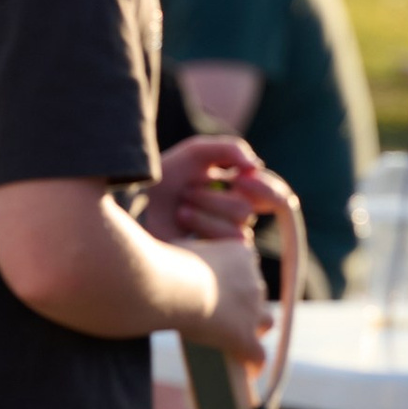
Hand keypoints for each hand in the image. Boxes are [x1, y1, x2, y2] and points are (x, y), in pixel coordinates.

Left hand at [146, 135, 293, 247]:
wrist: (134, 205)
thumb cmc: (163, 180)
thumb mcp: (195, 153)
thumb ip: (229, 149)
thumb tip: (257, 166)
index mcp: (237, 194)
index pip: (273, 194)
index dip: (266, 186)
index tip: (241, 176)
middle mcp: (234, 219)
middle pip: (248, 206)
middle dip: (214, 195)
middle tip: (186, 191)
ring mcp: (226, 241)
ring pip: (241, 219)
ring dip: (205, 208)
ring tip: (179, 208)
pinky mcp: (218, 259)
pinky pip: (232, 239)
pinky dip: (203, 223)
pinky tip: (180, 220)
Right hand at [180, 231, 274, 361]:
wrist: (169, 286)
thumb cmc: (163, 263)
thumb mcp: (177, 246)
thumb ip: (186, 249)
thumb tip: (172, 249)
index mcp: (239, 254)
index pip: (246, 263)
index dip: (236, 275)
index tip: (224, 282)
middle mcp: (252, 279)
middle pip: (256, 292)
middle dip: (245, 302)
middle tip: (227, 312)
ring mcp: (252, 310)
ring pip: (265, 321)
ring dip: (255, 328)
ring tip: (242, 339)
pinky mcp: (244, 337)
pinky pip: (258, 356)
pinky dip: (254, 364)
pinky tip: (249, 373)